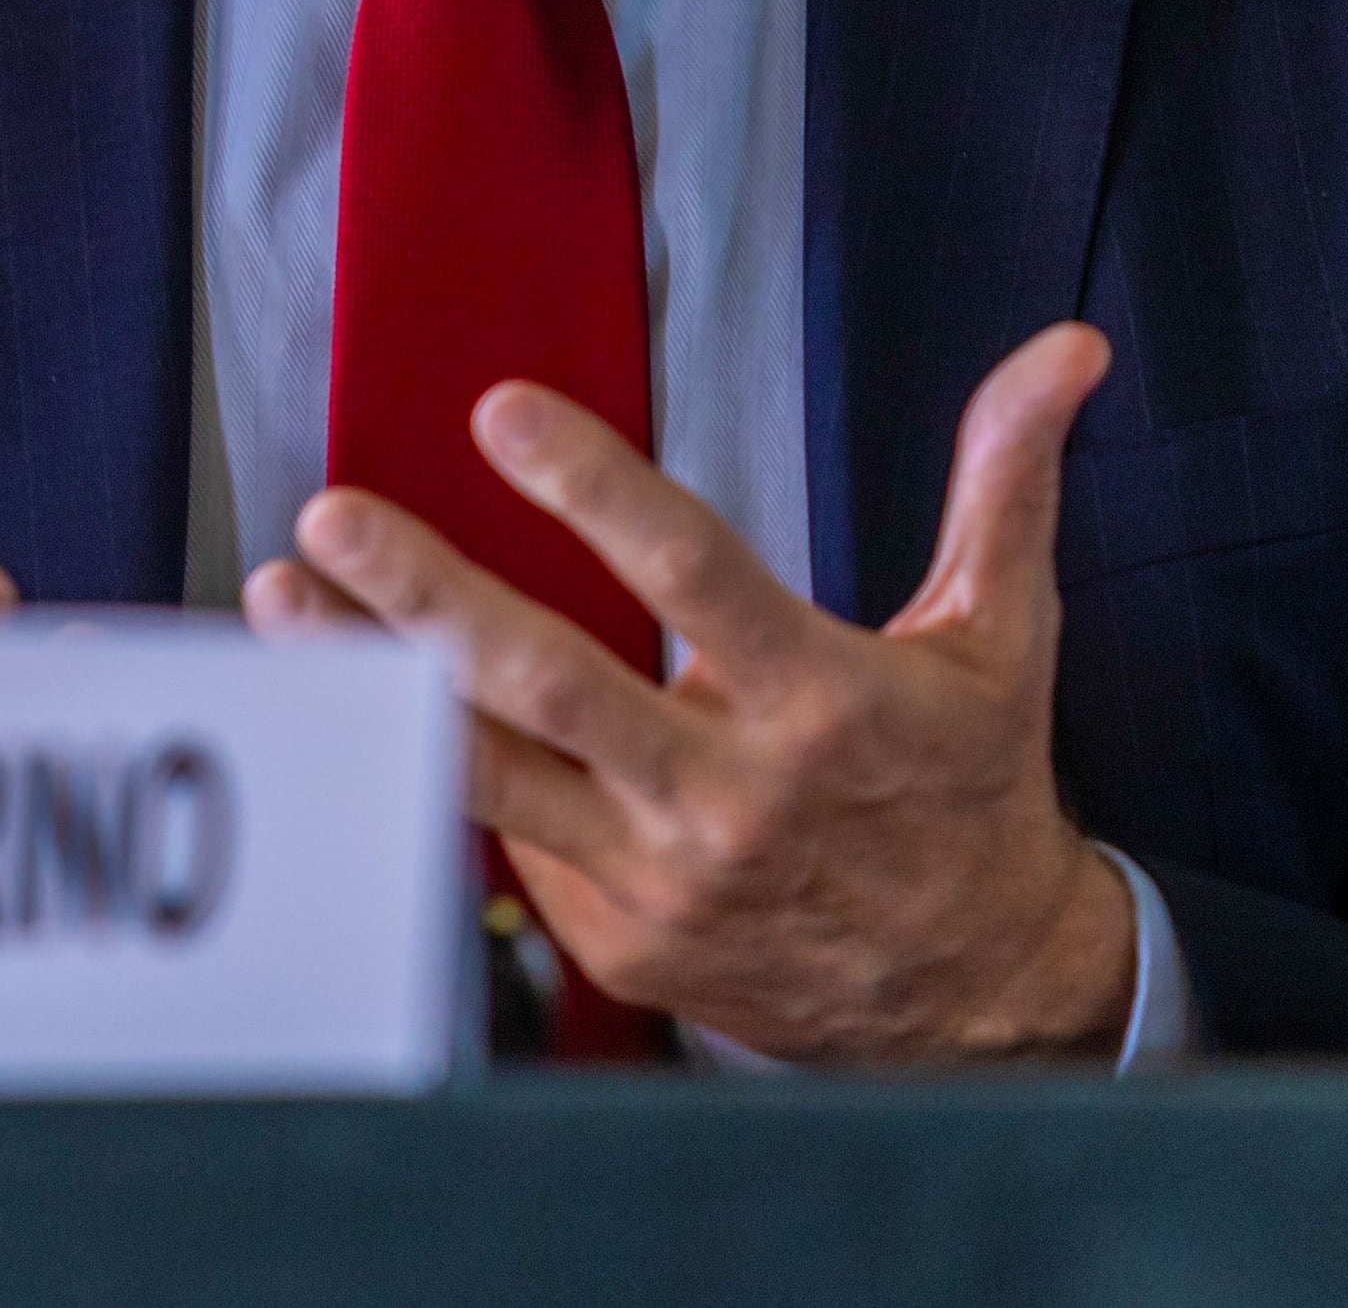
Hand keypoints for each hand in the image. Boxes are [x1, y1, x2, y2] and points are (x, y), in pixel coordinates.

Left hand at [248, 323, 1135, 1063]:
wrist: (975, 999)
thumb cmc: (973, 792)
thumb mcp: (1002, 635)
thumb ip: (1007, 480)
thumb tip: (1065, 349)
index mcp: (824, 702)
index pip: (692, 574)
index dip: (595, 488)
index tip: (503, 414)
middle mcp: (732, 794)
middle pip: (555, 682)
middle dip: (430, 594)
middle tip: (330, 515)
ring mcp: (662, 876)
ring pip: (493, 767)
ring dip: (376, 678)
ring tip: (282, 598)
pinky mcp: (615, 937)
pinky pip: (508, 838)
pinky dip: (431, 763)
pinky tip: (352, 691)